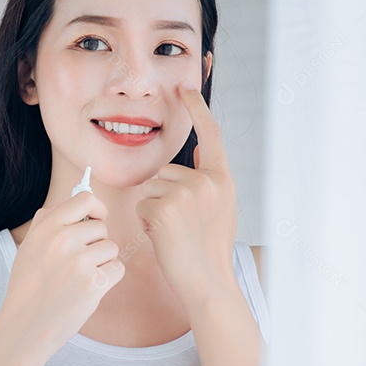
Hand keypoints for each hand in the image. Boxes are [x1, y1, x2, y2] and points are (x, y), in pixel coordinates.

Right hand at [0, 191, 124, 362]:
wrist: (24, 325)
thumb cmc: (28, 287)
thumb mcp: (28, 246)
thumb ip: (50, 222)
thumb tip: (81, 202)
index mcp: (45, 227)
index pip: (84, 199)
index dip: (96, 208)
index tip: (96, 218)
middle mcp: (62, 240)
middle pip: (101, 227)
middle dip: (96, 243)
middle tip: (78, 263)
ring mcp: (79, 261)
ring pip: (111, 248)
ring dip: (103, 262)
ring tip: (80, 278)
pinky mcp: (93, 283)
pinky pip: (117, 269)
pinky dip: (108, 279)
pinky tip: (88, 290)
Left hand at [136, 80, 238, 316]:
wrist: (206, 281)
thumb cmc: (207, 248)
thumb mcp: (219, 208)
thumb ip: (207, 180)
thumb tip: (192, 152)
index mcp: (223, 179)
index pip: (209, 134)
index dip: (196, 107)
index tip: (185, 84)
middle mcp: (207, 181)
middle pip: (164, 170)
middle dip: (163, 194)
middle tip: (181, 224)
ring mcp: (187, 192)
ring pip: (150, 187)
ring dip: (154, 208)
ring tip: (174, 231)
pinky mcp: (165, 206)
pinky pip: (142, 205)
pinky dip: (147, 222)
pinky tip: (164, 236)